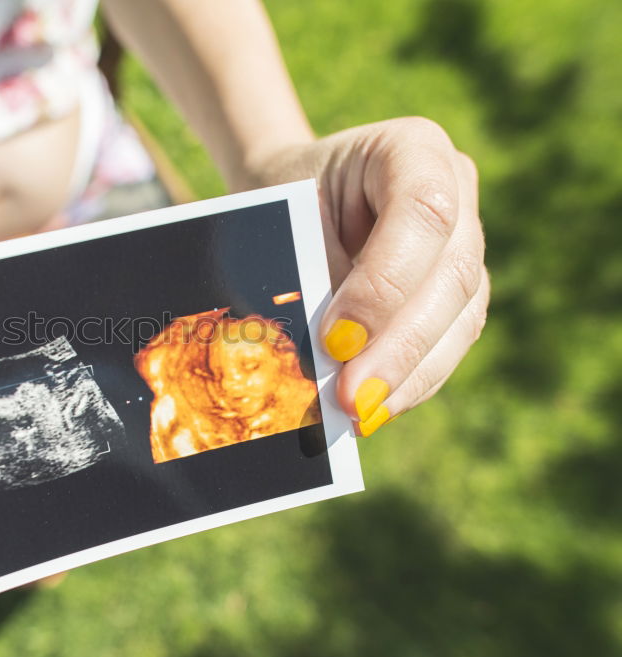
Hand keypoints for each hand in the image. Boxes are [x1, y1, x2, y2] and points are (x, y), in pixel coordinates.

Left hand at [251, 117, 489, 435]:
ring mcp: (467, 239)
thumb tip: (326, 358)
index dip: (386, 284)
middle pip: (453, 274)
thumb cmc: (281, 199)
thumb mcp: (285, 218)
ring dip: (409, 375)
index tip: (335, 339)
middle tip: (351, 399)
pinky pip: (450, 342)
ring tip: (361, 415)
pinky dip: (412, 381)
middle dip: (399, 347)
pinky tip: (375, 410)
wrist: (293, 193)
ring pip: (462, 317)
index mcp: (414, 148)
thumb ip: (312, 273)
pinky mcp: (460, 290)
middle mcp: (455, 188)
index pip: (423, 212)